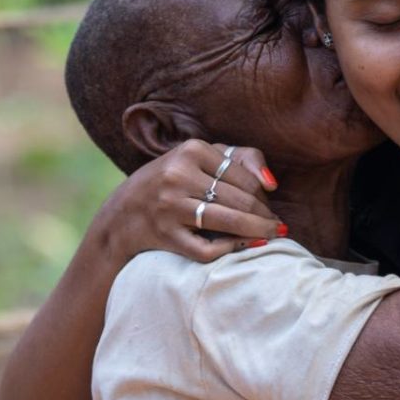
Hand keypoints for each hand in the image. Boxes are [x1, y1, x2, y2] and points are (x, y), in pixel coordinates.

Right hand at [89, 139, 284, 266]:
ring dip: (257, 233)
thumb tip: (272, 183)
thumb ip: (240, 159)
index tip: (269, 206)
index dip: (264, 195)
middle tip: (277, 225)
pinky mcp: (164, 234)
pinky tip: (239, 247)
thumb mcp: (199, 159)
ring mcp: (169, 206)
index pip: (245, 177)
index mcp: (191, 150)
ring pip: (229, 222)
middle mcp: (178, 175)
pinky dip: (229, 249)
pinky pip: (207, 248)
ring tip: (271, 236)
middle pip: (241, 200)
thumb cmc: (171, 182)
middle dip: (265, 216)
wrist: (123, 213)